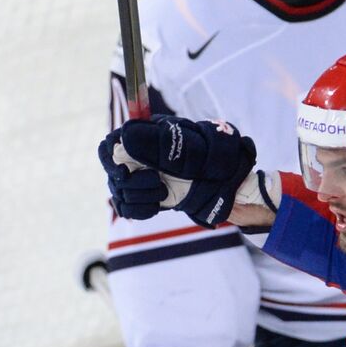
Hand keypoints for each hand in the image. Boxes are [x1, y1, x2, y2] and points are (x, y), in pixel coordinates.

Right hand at [98, 115, 256, 227]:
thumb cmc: (220, 163)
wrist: (235, 190)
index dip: (111, 159)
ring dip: (137, 197)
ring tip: (163, 194)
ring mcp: (146, 176)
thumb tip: (125, 137)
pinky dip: (139, 210)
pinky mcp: (151, 197)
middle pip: (113, 171)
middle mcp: (144, 155)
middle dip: (130, 183)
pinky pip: (129, 207)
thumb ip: (159, 145)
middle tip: (156, 183)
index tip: (124, 173)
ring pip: (120, 191)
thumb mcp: (194, 151)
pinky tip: (157, 207)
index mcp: (150, 136)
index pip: (111, 144)